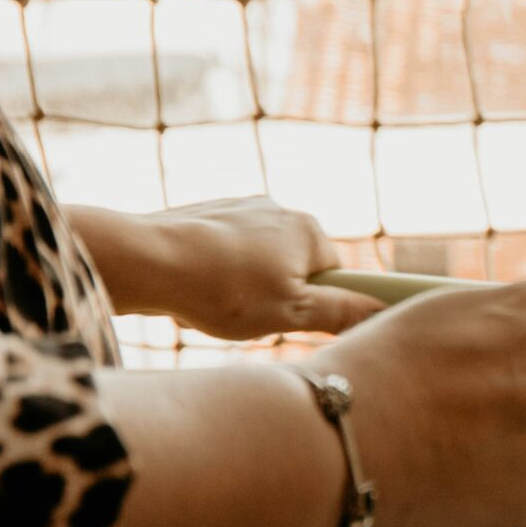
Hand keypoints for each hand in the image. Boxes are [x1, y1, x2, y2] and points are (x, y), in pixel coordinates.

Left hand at [76, 196, 382, 338]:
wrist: (144, 260)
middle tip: (248, 316)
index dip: (315, 302)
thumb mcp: (289, 313)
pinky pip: (224, 251)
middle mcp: (279, 208)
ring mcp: (240, 208)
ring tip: (213, 304)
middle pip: (294, 266)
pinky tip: (192, 289)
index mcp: (308, 229)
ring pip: (256, 260)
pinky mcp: (205, 214)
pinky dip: (214, 272)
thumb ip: (341, 312)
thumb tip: (381, 310)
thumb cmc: (220, 288)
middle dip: (274, 294)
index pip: (333, 274)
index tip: (292, 318)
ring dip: (242, 286)